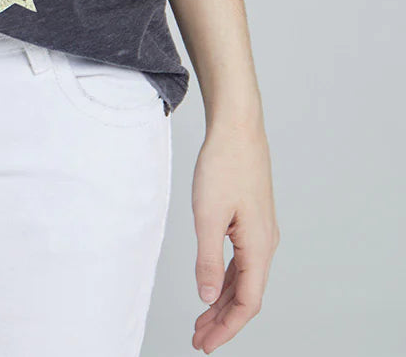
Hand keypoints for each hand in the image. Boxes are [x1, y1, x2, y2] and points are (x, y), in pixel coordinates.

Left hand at [190, 118, 279, 351]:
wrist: (238, 127)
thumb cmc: (224, 165)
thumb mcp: (208, 215)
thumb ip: (207, 259)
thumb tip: (206, 298)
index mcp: (259, 247)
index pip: (247, 303)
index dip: (226, 328)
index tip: (205, 344)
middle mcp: (265, 244)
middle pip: (246, 296)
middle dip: (222, 321)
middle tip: (198, 339)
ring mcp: (260, 232)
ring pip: (243, 279)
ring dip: (222, 302)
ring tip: (201, 321)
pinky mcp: (252, 221)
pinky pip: (241, 261)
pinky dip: (225, 279)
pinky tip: (211, 286)